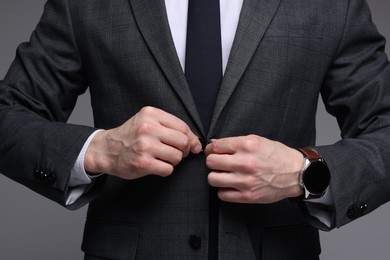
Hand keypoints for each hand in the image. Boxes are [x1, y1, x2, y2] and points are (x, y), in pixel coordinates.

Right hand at [84, 106, 201, 179]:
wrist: (106, 149)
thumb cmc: (131, 136)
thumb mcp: (147, 122)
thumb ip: (171, 128)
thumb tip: (196, 144)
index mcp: (150, 114)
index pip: (183, 127)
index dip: (190, 138)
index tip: (190, 145)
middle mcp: (147, 128)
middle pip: (183, 142)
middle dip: (184, 150)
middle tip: (176, 152)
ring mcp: (145, 146)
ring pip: (177, 156)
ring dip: (174, 160)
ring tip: (164, 158)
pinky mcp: (143, 163)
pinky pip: (168, 169)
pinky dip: (166, 169)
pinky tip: (157, 165)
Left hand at [205, 135, 303, 203]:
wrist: (297, 174)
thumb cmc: (278, 156)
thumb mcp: (257, 140)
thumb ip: (235, 142)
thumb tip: (214, 144)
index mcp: (248, 146)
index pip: (216, 147)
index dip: (212, 149)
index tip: (213, 151)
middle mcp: (245, 163)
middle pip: (211, 162)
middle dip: (213, 161)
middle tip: (219, 163)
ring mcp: (246, 181)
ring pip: (213, 179)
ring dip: (216, 176)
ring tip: (224, 174)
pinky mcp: (248, 196)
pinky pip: (222, 194)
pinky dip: (224, 190)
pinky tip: (231, 185)